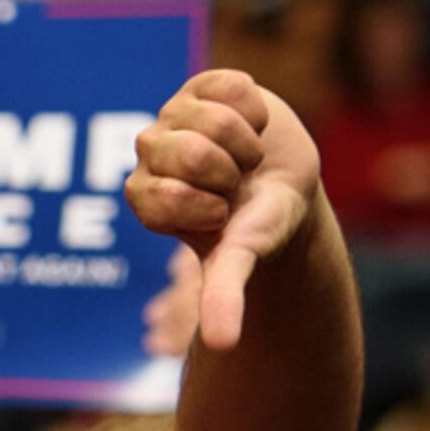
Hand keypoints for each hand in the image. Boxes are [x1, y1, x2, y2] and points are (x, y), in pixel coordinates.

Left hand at [126, 70, 323, 353]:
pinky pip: (232, 85)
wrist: (285, 187)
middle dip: (229, 172)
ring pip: (210, 117)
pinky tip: (253, 124)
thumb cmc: (255, 225)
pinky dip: (255, 108)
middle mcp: (148, 153)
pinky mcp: (201, 84)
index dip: (207, 206)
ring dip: (245, 141)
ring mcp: (173, 114)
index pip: (164, 195)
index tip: (220, 215)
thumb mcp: (241, 257)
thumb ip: (224, 294)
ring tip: (246, 158)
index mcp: (144, 195)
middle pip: (189, 151)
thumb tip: (223, 346)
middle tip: (235, 184)